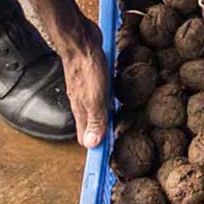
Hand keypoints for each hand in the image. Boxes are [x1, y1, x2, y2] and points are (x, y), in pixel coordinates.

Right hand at [51, 13, 109, 147]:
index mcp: (82, 113)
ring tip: (122, 128)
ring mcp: (89, 92)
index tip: (107, 164)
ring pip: (99, 111)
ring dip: (109, 120)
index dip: (97, 151)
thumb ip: (95, 121)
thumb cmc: (86, 67)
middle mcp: (84, 105)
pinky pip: (104, 95)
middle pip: (93, 127)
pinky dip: (112, 101)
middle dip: (104, 138)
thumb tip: (92, 146)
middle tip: (120, 146)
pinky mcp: (95, 79)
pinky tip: (121, 99)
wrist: (80, 39)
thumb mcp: (94, 97)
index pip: (87, 140)